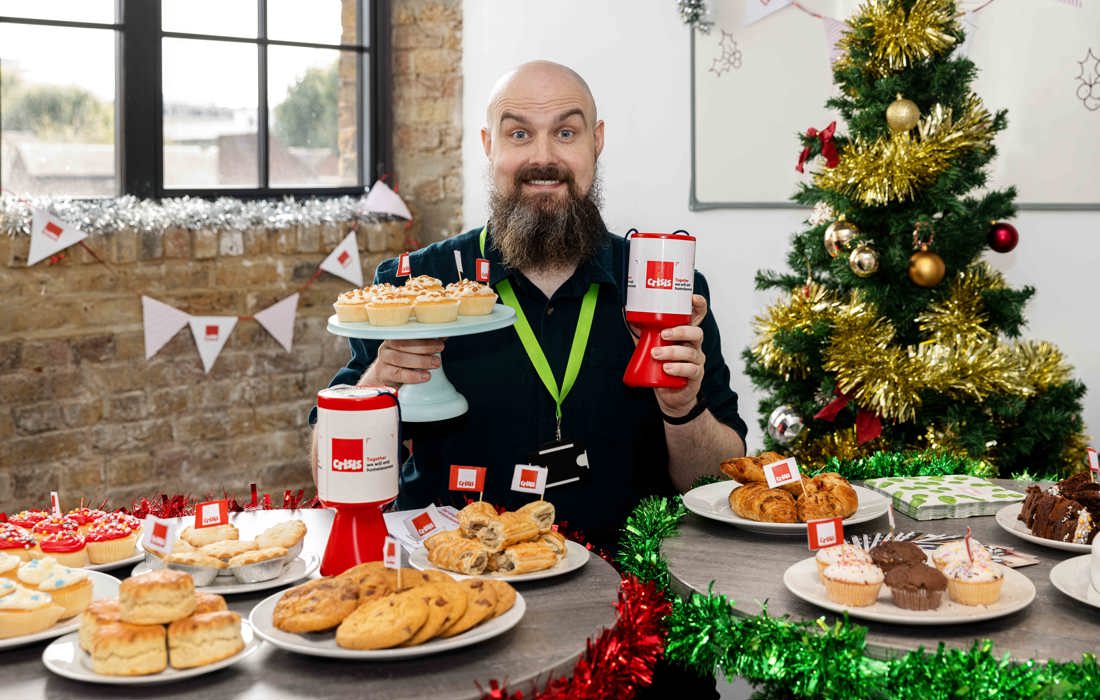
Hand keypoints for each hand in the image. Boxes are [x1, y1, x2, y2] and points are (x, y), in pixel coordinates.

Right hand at [360, 338, 444, 386]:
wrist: (382, 379)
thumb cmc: (400, 364)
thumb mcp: (412, 352)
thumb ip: (426, 343)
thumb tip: (444, 334)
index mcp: (395, 338)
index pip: (409, 334)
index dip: (425, 339)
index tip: (440, 343)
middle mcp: (387, 347)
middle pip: (403, 345)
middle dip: (424, 349)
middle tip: (439, 356)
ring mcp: (383, 360)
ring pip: (400, 358)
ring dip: (420, 361)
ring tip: (434, 364)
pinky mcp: (383, 374)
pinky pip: (397, 373)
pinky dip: (412, 376)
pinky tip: (424, 376)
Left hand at [652, 294, 706, 417]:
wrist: (670, 394)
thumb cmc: (662, 367)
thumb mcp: (650, 347)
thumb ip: (642, 332)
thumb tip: (628, 314)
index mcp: (686, 334)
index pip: (698, 316)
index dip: (699, 305)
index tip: (692, 298)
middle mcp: (694, 345)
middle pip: (697, 332)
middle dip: (681, 331)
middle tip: (663, 334)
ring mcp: (696, 361)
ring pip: (690, 352)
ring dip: (672, 352)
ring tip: (656, 354)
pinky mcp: (695, 376)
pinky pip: (690, 370)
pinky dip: (677, 368)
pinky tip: (667, 368)